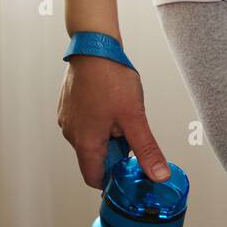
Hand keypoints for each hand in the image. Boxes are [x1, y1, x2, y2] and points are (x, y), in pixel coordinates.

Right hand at [57, 56, 169, 188]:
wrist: (94, 47)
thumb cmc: (111, 78)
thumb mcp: (135, 117)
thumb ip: (146, 149)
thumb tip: (158, 175)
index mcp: (84, 142)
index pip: (94, 178)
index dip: (113, 180)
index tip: (129, 174)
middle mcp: (71, 134)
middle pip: (95, 157)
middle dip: (116, 152)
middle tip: (133, 133)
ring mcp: (68, 119)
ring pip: (91, 138)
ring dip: (109, 135)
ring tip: (123, 113)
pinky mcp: (69, 106)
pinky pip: (86, 122)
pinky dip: (101, 121)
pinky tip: (113, 104)